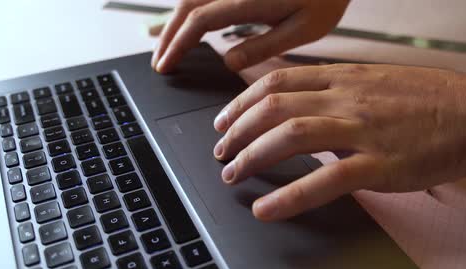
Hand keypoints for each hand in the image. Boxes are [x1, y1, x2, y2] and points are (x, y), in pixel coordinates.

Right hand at [152, 0, 349, 72]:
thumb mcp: (304, 27)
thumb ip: (265, 45)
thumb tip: (229, 61)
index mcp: (248, 0)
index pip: (199, 22)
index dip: (177, 45)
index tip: (166, 66)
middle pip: (187, 6)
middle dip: (168, 36)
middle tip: (160, 62)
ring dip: (175, 21)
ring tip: (168, 45)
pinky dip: (191, 9)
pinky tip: (189, 24)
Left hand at [212, 64, 465, 220]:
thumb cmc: (430, 100)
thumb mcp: (376, 80)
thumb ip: (337, 89)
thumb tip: (301, 102)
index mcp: (344, 77)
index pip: (277, 81)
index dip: (242, 101)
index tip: (225, 120)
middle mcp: (346, 98)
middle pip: (273, 107)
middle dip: (237, 131)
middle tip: (221, 152)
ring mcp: (361, 130)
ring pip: (289, 136)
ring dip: (251, 156)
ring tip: (233, 174)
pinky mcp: (379, 164)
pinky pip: (324, 179)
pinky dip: (288, 196)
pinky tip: (266, 209)